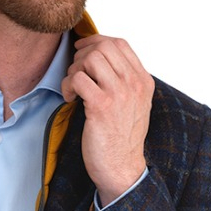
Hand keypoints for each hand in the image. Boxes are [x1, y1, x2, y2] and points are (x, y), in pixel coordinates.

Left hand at [61, 35, 153, 206]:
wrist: (122, 169)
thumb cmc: (121, 139)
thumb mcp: (133, 105)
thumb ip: (123, 81)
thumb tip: (99, 57)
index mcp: (143, 81)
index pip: (120, 44)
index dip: (97, 41)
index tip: (82, 51)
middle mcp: (134, 84)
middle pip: (103, 47)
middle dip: (82, 56)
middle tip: (76, 74)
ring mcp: (119, 94)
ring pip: (90, 58)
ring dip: (74, 70)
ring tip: (74, 88)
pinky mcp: (101, 107)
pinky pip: (78, 79)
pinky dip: (68, 86)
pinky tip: (70, 99)